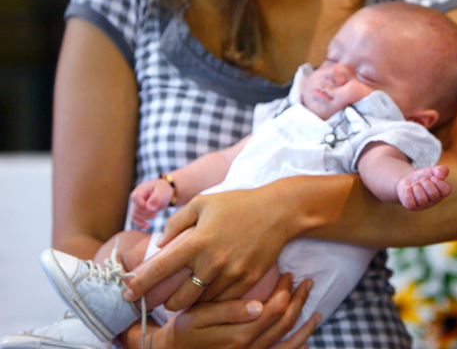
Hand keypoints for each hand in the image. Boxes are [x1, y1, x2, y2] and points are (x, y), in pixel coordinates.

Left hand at [124, 185, 293, 309]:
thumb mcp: (203, 202)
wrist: (280, 211)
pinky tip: (210, 291)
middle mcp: (212, 261)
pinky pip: (223, 300)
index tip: (127, 294)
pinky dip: (213, 299)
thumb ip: (177, 222)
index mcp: (197, 241)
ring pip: (201, 301)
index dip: (139, 285)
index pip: (160, 269)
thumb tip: (161, 244)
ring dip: (191, 302)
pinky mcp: (248, 281)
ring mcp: (232, 274)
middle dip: (167, 303)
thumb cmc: (239, 203)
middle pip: (179, 298)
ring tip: (189, 294)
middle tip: (164, 299)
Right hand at [131, 179, 173, 228]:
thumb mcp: (162, 191)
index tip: (153, 208)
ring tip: (155, 215)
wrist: (165, 192)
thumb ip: (156, 198)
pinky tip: (147, 226)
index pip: (136, 198)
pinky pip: (134, 219)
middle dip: (146, 213)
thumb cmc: (164, 189)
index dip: (143, 206)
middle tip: (156, 213)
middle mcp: (135, 197)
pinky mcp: (138, 211)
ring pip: (134, 215)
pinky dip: (140, 224)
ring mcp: (135, 204)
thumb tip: (149, 209)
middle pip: (135, 209)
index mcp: (140, 190)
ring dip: (144, 218)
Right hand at [141, 274, 319, 348]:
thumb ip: (229, 311)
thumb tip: (258, 305)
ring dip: (305, 328)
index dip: (285, 290)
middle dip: (298, 301)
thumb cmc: (186, 329)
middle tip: (306, 282)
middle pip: (284, 323)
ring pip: (288, 343)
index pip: (274, 310)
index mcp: (239, 334)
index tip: (288, 274)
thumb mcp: (200, 315)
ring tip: (317, 314)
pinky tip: (307, 344)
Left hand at [396, 165, 451, 210]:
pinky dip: (408, 193)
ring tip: (415, 184)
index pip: (446, 190)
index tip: (433, 177)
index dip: (439, 182)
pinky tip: (408, 188)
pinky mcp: (413, 207)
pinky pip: (411, 204)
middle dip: (426, 183)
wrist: (408, 179)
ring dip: (417, 187)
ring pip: (422, 200)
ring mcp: (423, 205)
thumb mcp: (433, 170)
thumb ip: (441, 170)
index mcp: (442, 192)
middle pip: (433, 194)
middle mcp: (434, 200)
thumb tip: (442, 176)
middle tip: (422, 179)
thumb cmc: (424, 175)